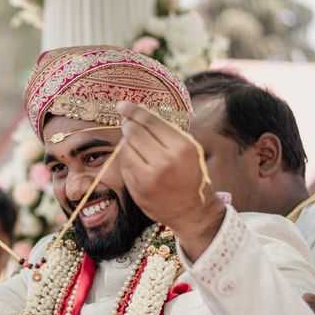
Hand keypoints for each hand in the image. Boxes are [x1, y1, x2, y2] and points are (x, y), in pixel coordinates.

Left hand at [116, 102, 224, 252]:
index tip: (122, 105)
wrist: (191, 210)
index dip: (134, 111)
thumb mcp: (189, 150)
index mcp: (181, 148)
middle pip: (135, 132)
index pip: (150, 122)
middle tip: (125, 120)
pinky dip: (126, 157)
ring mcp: (148, 177)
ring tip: (134, 141)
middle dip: (127, 124)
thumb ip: (168, 132)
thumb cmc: (190, 175)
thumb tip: (141, 112)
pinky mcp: (137, 188)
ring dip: (127, 141)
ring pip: (126, 147)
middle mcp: (164, 161)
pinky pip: (124, 164)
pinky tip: (135, 158)